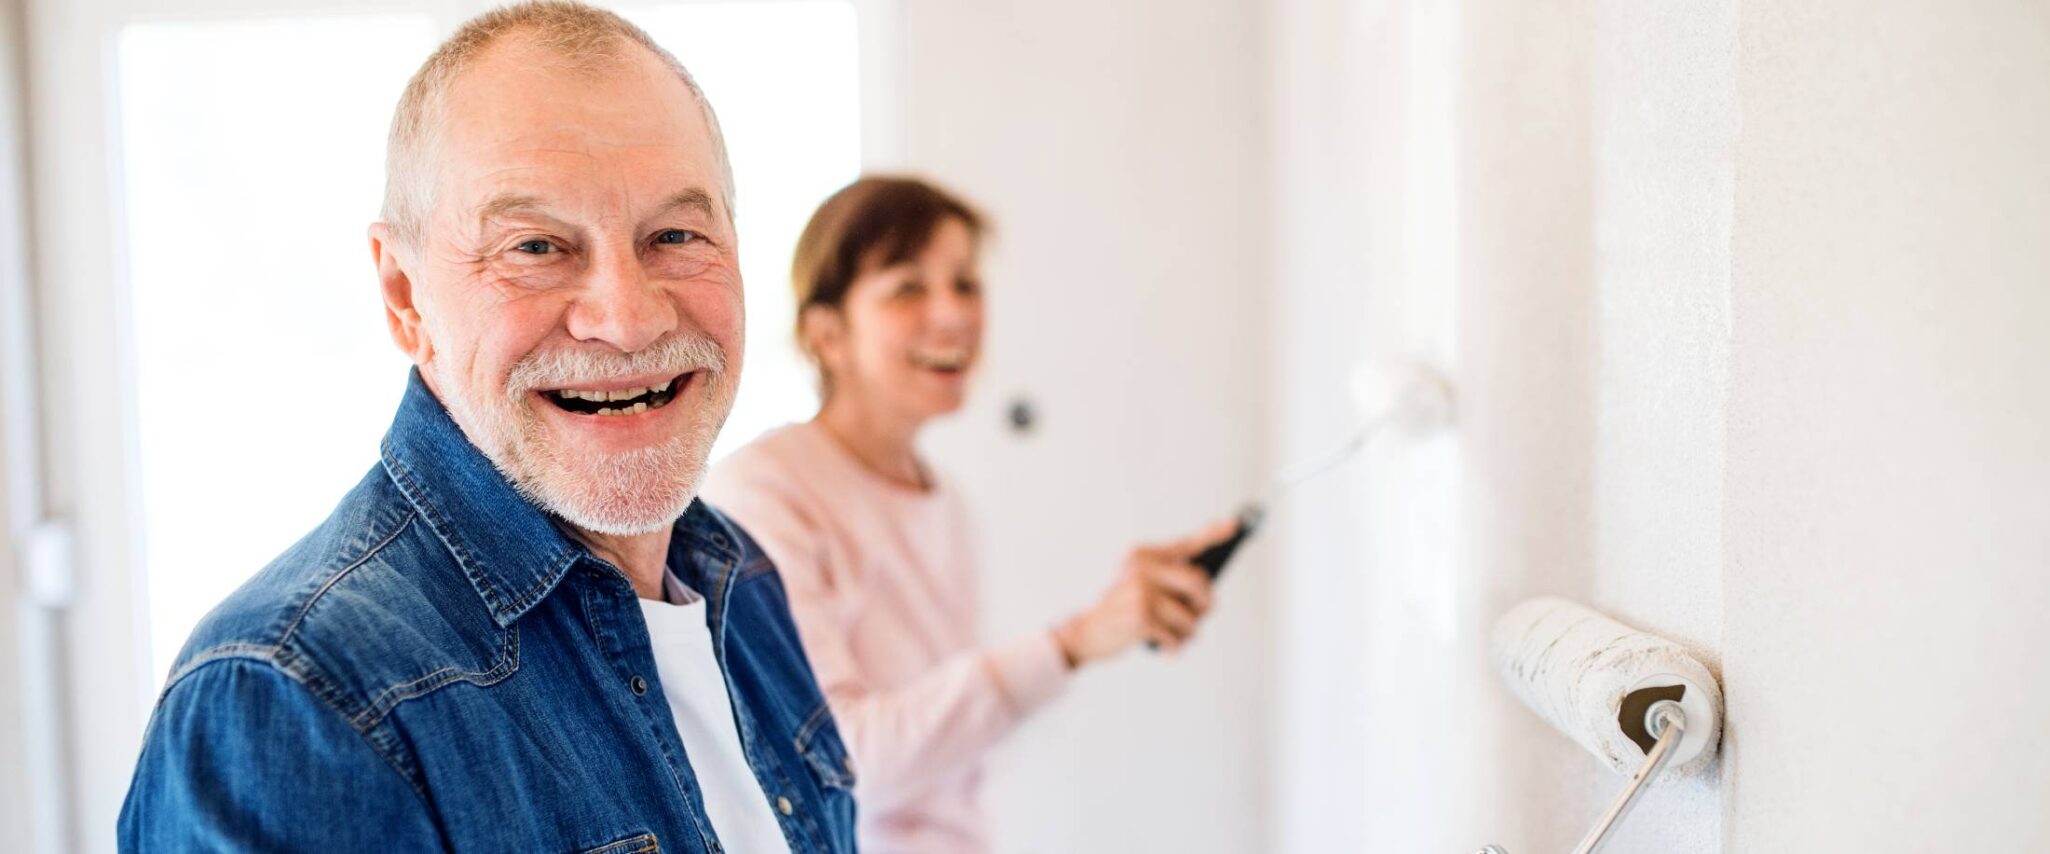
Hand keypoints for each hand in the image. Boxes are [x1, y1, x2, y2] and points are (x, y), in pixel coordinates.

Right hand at [1052, 518, 1238, 666]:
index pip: (1185, 543)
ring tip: (1173, 635)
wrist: (1088, 632)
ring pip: (1190, 616)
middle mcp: (1142, 568)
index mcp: (1144, 556)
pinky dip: (1174, 647)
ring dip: (1187, 633)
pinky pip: (1176, 637)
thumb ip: (1172, 581)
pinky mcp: (1141, 617)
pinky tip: (1163, 645)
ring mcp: (1141, 591)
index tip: (1235, 524)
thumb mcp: (1143, 585)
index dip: (1212, 533)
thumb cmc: (1124, 609)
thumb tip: (1209, 590)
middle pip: (1198, 582)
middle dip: (1205, 606)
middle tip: (1198, 616)